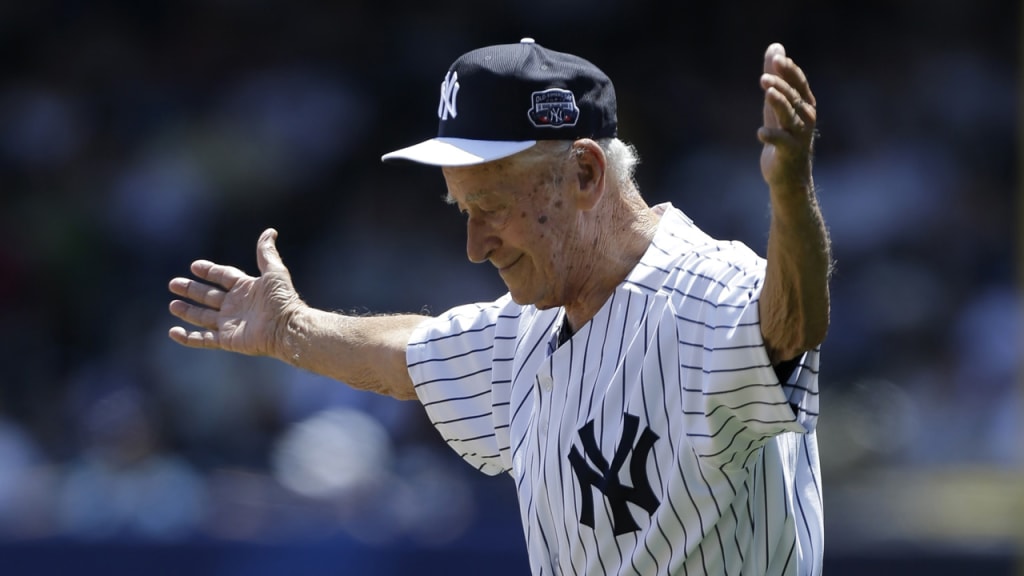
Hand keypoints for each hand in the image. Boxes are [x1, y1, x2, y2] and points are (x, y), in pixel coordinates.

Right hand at [168, 228, 302, 357]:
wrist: (287, 327)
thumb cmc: (283, 299)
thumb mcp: (274, 271)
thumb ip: (266, 253)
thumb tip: (270, 231)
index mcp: (246, 289)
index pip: (223, 277)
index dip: (209, 271)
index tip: (194, 266)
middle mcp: (236, 306)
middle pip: (209, 296)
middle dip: (191, 290)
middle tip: (174, 283)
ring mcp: (231, 324)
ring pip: (203, 317)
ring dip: (187, 311)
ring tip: (172, 304)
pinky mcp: (227, 340)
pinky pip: (203, 339)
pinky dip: (188, 338)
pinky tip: (174, 331)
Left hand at [758, 43, 816, 188]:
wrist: (788, 175)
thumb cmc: (784, 136)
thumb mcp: (777, 106)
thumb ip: (775, 77)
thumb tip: (775, 47)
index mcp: (805, 105)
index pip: (799, 83)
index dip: (789, 71)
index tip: (777, 58)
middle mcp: (806, 119)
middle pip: (793, 98)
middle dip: (780, 86)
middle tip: (763, 78)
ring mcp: (799, 136)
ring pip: (790, 116)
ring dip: (779, 103)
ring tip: (767, 92)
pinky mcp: (789, 153)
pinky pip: (782, 142)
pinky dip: (772, 136)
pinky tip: (761, 132)